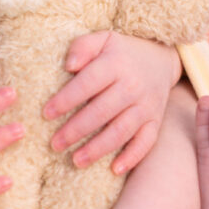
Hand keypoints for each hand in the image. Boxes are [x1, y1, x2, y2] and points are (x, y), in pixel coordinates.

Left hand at [44, 30, 181, 172]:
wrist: (161, 58)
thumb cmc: (122, 52)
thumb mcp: (103, 39)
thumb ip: (83, 47)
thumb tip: (68, 66)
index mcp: (116, 63)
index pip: (88, 83)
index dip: (66, 100)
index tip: (46, 114)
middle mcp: (133, 85)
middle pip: (102, 111)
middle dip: (76, 130)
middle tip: (55, 144)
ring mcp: (146, 105)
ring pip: (121, 130)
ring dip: (98, 148)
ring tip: (75, 161)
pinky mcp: (156, 120)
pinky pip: (146, 141)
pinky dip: (132, 157)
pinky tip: (114, 169)